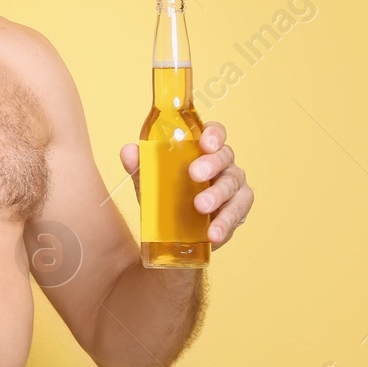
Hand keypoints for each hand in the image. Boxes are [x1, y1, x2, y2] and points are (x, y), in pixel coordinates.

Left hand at [118, 122, 253, 246]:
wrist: (175, 233)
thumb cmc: (168, 196)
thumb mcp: (151, 181)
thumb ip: (140, 166)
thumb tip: (129, 151)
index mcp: (204, 150)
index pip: (215, 133)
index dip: (214, 134)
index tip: (205, 142)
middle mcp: (223, 164)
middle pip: (224, 156)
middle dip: (211, 164)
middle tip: (195, 174)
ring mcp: (233, 186)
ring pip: (231, 185)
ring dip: (217, 195)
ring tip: (201, 207)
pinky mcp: (238, 210)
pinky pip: (236, 214)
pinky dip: (225, 223)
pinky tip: (214, 232)